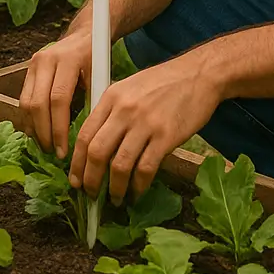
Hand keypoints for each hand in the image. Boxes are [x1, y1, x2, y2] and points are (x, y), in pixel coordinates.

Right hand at [19, 28, 92, 156]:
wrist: (84, 36)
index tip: (64, 150)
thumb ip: (93, 100)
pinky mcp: (28, 69)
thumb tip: (86, 136)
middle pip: (38, 104)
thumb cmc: (96, 59)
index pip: (58, 100)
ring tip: (45, 146)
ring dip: (34, 128)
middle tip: (52, 153)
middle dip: (44, 133)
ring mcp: (34, 63)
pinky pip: (23, 99)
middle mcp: (46, 59)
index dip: (58, 128)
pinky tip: (38, 133)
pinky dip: (29, 119)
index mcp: (67, 60)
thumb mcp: (101, 76)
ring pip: (26, 103)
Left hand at [68, 53, 221, 203]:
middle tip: (90, 194)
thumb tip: (96, 143)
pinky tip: (137, 193)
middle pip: (96, 152)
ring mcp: (145, 123)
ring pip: (119, 164)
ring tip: (114, 199)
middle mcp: (124, 110)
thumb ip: (111, 111)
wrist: (199, 74)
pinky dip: (138, 186)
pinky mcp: (166, 136)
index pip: (84, 135)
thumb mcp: (129, 88)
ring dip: (114, 188)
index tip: (74, 179)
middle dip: (89, 179)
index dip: (76, 162)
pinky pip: (146, 168)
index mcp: (110, 97)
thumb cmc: (164, 82)